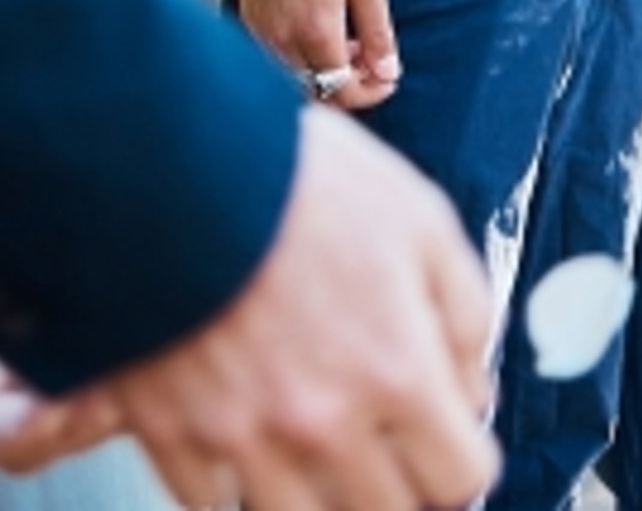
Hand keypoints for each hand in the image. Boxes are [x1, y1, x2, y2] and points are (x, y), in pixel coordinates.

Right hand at [93, 108, 497, 510]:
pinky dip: (234, 490)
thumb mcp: (423, 223)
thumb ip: (464, 317)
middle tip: (390, 451)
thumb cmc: (300, 181)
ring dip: (320, 497)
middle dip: (400, 488)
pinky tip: (248, 446)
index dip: (463, 463)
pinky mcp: (167, 436)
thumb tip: (474, 391)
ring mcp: (240, 439)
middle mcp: (322, 423)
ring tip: (321, 454)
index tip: (450, 441)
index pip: (460, 481)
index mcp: (398, 371)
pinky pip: (210, 508)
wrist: (169, 164)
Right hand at [230, 0, 397, 110]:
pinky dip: (301, 61)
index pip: (342, 93)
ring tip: (347, 40)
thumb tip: (388, 74)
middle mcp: (280, 42)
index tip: (387, 79)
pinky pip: (275, 62)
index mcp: (315, 32)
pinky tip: (319, 31)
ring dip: (324, 75)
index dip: (371, 93)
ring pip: (293, 82)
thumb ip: (378, 34)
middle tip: (368, 57)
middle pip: (315, 95)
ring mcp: (259, 36)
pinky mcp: (248, 25)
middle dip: (348, 86)